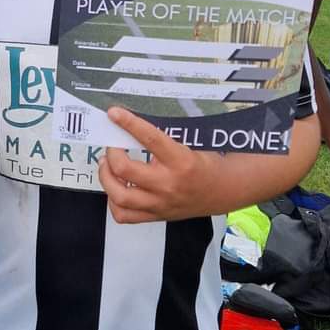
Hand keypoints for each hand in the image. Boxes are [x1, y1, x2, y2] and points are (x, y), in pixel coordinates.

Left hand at [98, 107, 226, 223]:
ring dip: (106, 178)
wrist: (223, 191)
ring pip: (119, 196)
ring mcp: (160, 203)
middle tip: (112, 146)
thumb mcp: (189, 145)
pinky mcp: (155, 216)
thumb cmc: (206, 166)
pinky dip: (113, 201)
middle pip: (125, 170)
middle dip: (112, 153)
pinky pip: (123, 215)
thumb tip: (131, 127)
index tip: (114, 114)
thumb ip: (161, 141)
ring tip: (107, 167)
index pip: (149, 138)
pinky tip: (116, 189)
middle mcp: (168, 184)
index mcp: (180, 161)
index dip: (129, 123)